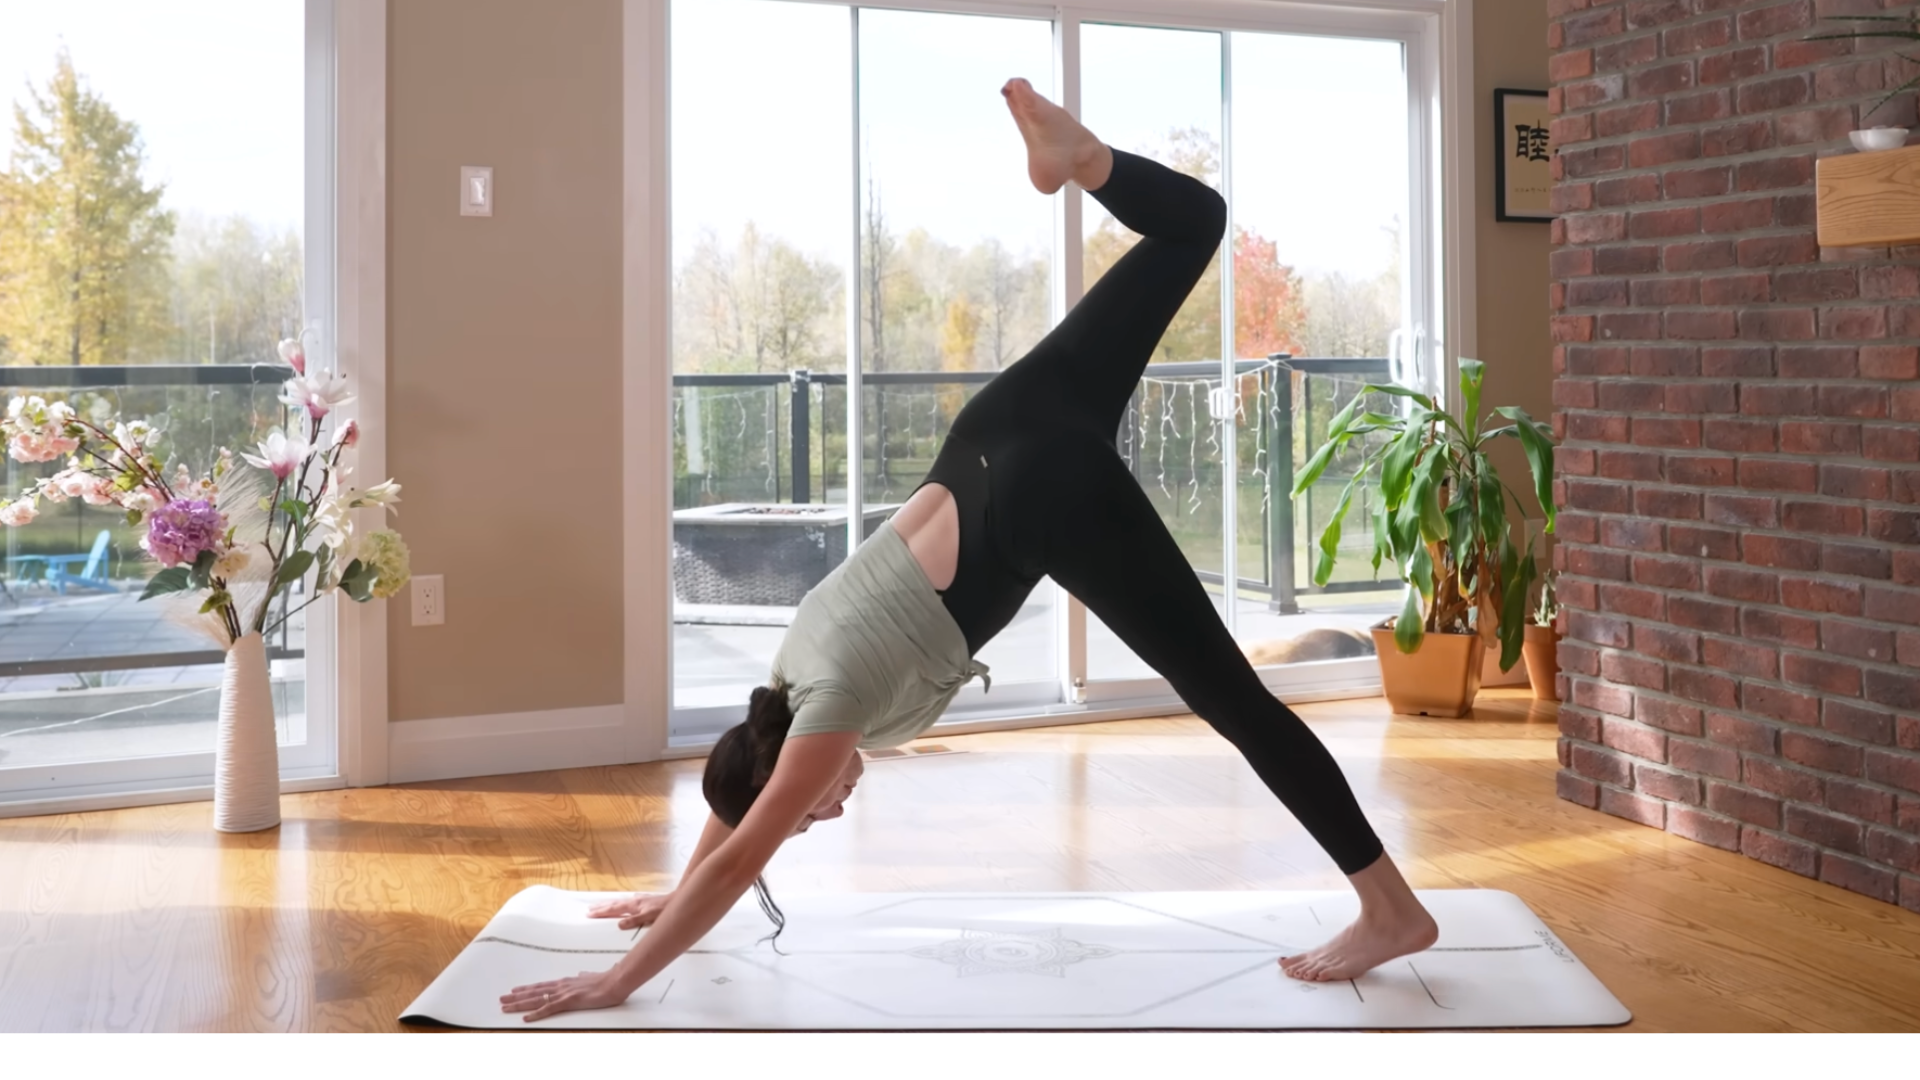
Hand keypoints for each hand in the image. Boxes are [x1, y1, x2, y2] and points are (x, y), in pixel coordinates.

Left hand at [499, 969, 633, 1022]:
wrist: (615, 981)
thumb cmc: (606, 980)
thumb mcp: (591, 977)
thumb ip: (583, 977)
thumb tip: (580, 974)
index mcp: (566, 982)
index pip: (541, 986)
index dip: (527, 989)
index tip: (514, 991)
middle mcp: (561, 986)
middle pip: (534, 992)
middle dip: (516, 997)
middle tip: (502, 1000)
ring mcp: (564, 993)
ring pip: (536, 999)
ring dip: (520, 1004)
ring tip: (506, 1007)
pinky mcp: (569, 1001)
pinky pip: (548, 1009)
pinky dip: (536, 1013)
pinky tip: (526, 1018)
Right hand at [587, 891, 672, 930]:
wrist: (678, 900)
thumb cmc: (665, 910)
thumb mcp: (650, 917)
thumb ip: (635, 920)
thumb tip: (619, 925)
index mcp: (633, 906)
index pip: (613, 909)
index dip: (601, 912)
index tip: (589, 914)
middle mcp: (634, 902)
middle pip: (614, 904)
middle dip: (601, 907)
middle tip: (588, 910)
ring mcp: (639, 900)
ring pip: (620, 902)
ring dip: (609, 904)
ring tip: (600, 905)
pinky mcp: (645, 900)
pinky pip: (629, 901)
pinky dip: (622, 902)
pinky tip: (624, 901)